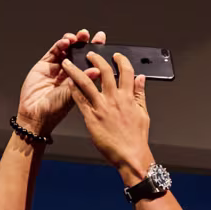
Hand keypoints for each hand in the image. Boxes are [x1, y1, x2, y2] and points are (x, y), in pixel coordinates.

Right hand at [16, 29, 105, 136]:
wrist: (35, 115)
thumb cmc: (54, 111)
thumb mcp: (72, 97)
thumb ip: (83, 82)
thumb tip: (97, 71)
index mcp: (79, 81)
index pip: (89, 62)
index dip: (95, 51)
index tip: (101, 40)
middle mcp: (69, 73)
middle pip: (78, 53)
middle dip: (83, 42)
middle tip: (88, 35)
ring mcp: (56, 68)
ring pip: (66, 49)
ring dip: (72, 41)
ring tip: (77, 37)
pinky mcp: (44, 65)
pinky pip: (53, 52)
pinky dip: (59, 45)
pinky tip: (65, 42)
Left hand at [62, 50, 152, 185]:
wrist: (130, 156)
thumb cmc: (136, 139)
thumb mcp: (142, 113)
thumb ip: (140, 94)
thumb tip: (141, 78)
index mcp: (128, 97)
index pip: (126, 71)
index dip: (120, 60)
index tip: (116, 55)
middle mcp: (114, 99)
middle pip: (104, 71)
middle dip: (96, 58)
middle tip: (90, 53)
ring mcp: (101, 107)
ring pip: (87, 82)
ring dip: (76, 70)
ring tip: (68, 62)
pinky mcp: (91, 118)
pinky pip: (79, 100)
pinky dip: (73, 89)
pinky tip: (67, 82)